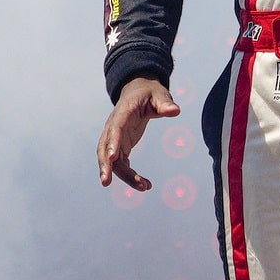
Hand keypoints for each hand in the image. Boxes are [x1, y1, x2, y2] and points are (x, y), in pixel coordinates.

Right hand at [97, 76, 180, 191]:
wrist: (138, 92)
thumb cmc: (149, 93)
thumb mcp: (159, 95)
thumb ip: (165, 104)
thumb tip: (175, 111)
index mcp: (123, 113)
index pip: (115, 129)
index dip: (112, 142)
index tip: (111, 157)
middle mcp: (114, 127)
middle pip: (104, 148)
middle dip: (105, 165)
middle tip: (106, 182)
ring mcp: (115, 138)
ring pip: (112, 161)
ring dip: (123, 176)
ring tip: (144, 187)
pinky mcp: (121, 146)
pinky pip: (121, 164)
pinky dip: (130, 176)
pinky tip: (145, 185)